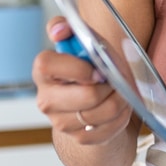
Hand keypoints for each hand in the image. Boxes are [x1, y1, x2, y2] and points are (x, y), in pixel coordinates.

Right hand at [32, 17, 132, 143]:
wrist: (98, 100)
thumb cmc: (91, 67)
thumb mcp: (84, 42)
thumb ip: (70, 28)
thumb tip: (60, 29)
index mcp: (43, 72)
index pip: (48, 65)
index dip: (78, 66)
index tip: (97, 68)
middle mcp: (46, 100)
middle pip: (87, 96)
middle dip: (110, 85)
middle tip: (114, 79)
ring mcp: (61, 122)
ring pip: (104, 112)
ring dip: (121, 99)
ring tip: (120, 91)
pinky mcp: (80, 137)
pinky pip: (110, 127)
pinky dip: (122, 115)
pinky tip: (118, 107)